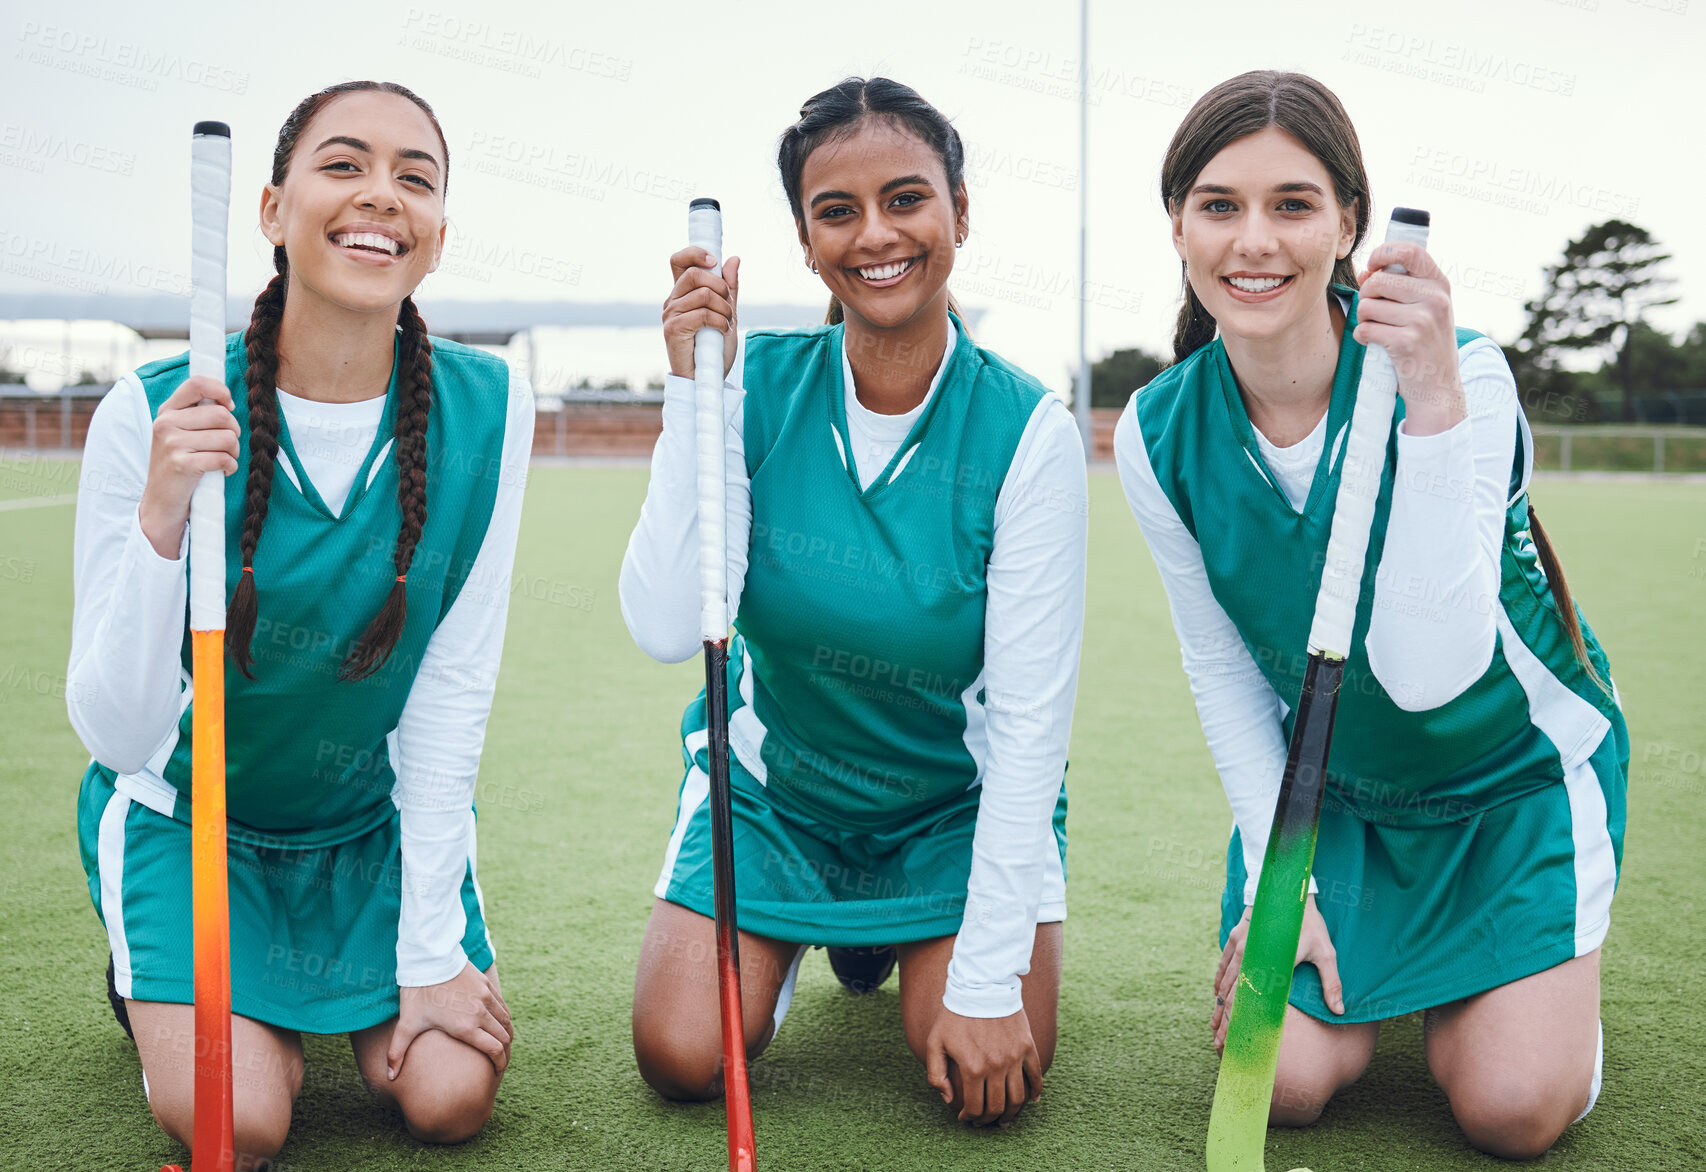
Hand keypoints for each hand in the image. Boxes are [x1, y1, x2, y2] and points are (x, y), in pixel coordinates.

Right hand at [137, 375, 240, 557]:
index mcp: (168, 410)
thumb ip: (198, 413)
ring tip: (224, 458)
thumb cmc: (180, 462)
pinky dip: (230, 467)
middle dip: (234, 431)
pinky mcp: (182, 464)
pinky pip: (223, 458)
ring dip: (234, 452)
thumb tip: (227, 400)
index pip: (197, 383)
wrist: (162, 500)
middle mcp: (166, 423)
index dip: (221, 391)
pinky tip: (222, 471)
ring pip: (227, 437)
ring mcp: (172, 443)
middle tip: (228, 444)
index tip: (229, 406)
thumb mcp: (181, 432)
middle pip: (222, 414)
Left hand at [388, 961, 512, 1078]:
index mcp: (466, 1027)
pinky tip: (497, 1023)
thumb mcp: (407, 1024)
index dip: (500, 1064)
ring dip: (506, 1034)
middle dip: (505, 1053)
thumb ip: (398, 1052)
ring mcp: (486, 997)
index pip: (495, 1050)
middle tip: (501, 1062)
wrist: (428, 959)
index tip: (497, 1072)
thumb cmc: (418, 993)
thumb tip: (389, 1077)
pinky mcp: (486, 985)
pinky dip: (504, 1018)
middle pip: (505, 1037)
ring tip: (502, 1044)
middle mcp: (481, 1013)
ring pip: (506, 1021)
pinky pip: (503, 1006)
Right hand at [663, 247, 739, 379]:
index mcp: (682, 293)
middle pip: (695, 273)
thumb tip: (733, 259)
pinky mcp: (673, 329)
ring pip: (704, 293)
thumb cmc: (714, 349)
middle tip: (729, 305)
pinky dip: (721, 322)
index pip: (679, 260)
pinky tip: (723, 332)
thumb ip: (729, 288)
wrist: (707, 379)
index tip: (713, 261)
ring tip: (727, 323)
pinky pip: (704, 313)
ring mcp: (670, 315)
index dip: (695, 253)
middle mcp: (672, 301)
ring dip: (725, 309)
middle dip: (721, 287)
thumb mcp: (727, 313)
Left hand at [924, 1004, 1042, 1126]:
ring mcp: (1014, 1058)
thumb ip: (936, 1074)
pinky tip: (1032, 1100)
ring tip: (1004, 1118)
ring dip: (1012, 1113)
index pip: (975, 1107)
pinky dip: (1036, 1092)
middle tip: (983, 1122)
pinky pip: (1036, 1076)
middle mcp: (996, 1066)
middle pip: (997, 1107)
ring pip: (1018, 1098)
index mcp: (973, 1067)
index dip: (969, 1117)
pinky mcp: (1027, 1047)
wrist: (981, 986)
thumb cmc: (954, 1015)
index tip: (965, 1118)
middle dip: (989, 1120)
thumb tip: (948, 1099)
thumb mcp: (935, 1042)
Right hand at [1212, 893, 1342, 1051]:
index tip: (1230, 1043)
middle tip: (1218, 1045)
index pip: (1245, 1002)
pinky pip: (1223, 963)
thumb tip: (1340, 1010)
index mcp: (1266, 965)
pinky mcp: (1236, 936)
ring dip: (1217, 1006)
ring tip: (1213, 1026)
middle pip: (1229, 998)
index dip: (1236, 1024)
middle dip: (1223, 1023)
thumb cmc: (1309, 923)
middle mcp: (1247, 958)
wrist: (1287, 888)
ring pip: (1222, 982)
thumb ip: (1331, 983)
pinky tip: (1216, 994)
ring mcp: (1238, 946)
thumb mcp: (1326, 953)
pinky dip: (1218, 982)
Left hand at [1353, 241, 1465, 436]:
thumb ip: (1399, 286)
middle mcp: (1435, 298)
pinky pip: (1365, 329)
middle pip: (1377, 281)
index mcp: (1440, 284)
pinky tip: (1377, 344)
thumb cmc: (1425, 343)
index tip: (1372, 267)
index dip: (1382, 254)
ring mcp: (1423, 320)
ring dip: (1365, 320)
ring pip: (1367, 306)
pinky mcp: (1407, 342)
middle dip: (1367, 297)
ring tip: (1381, 331)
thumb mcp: (1425, 308)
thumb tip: (1365, 271)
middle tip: (1376, 314)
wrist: (1438, 386)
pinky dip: (1363, 337)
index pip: (1409, 251)